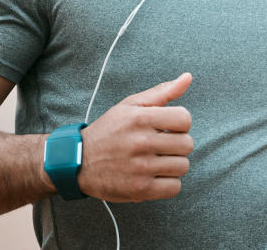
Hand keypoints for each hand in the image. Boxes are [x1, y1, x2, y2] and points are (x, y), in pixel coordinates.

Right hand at [76, 73, 193, 202]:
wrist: (79, 161)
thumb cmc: (109, 130)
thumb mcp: (131, 105)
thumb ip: (162, 92)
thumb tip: (188, 77)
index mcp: (140, 118)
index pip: (185, 119)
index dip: (180, 123)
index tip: (168, 127)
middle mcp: (141, 142)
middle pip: (187, 144)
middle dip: (178, 144)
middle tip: (162, 145)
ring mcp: (141, 168)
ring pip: (183, 166)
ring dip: (174, 164)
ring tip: (157, 160)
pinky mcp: (140, 189)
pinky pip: (174, 188)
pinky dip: (169, 183)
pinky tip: (156, 175)